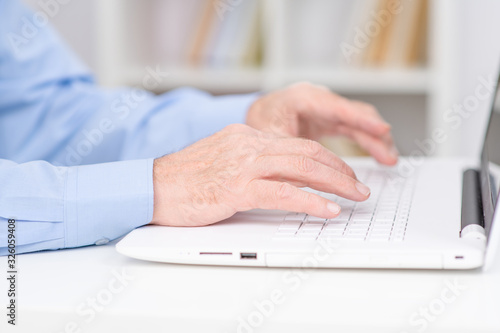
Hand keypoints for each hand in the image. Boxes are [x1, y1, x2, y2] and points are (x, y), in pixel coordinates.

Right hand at [150, 124, 370, 226]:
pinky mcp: (236, 188)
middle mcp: (248, 144)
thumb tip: (283, 178)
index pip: (297, 143)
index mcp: (247, 135)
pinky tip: (327, 210)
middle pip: (307, 152)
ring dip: (335, 183)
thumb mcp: (224, 161)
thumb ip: (252, 163)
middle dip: (340, 169)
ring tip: (355, 196)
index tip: (343, 173)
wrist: (151, 187)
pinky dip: (310, 201)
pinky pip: (283, 193)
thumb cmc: (185, 180)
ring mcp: (243, 164)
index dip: (327, 158)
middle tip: (358, 185)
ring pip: (302, 167)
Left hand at [246, 82, 397, 164]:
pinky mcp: (328, 120)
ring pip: (358, 121)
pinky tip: (380, 154)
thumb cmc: (259, 123)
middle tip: (389, 156)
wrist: (254, 117)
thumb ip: (288, 152)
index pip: (338, 108)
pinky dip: (367, 141)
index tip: (382, 130)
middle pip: (354, 113)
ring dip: (375, 140)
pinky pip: (353, 128)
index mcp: (302, 97)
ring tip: (390, 160)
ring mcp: (325, 109)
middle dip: (375, 134)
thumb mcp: (268, 138)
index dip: (361, 120)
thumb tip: (304, 176)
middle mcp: (318, 99)